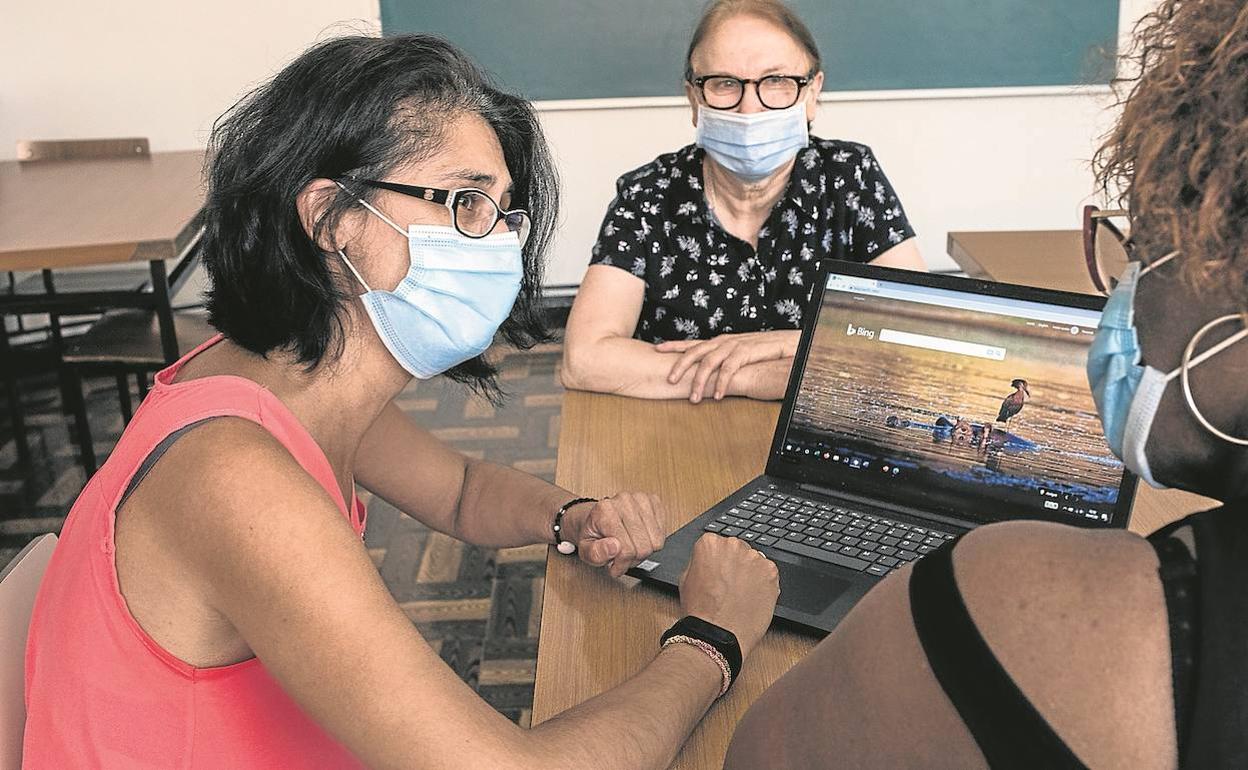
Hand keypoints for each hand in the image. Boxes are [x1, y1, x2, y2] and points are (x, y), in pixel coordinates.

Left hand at [562, 492, 667, 577]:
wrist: (597, 518)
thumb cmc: (593, 533)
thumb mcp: (585, 549)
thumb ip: (595, 553)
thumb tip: (614, 547)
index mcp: (605, 510)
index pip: (626, 549)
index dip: (622, 564)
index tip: (614, 566)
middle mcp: (624, 500)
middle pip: (644, 546)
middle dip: (633, 559)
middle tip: (622, 556)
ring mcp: (640, 499)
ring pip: (655, 541)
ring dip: (644, 550)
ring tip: (630, 547)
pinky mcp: (653, 501)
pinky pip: (663, 532)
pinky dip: (652, 540)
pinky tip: (639, 537)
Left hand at [656, 331, 799, 402]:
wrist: (785, 342)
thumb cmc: (762, 350)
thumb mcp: (738, 353)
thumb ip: (723, 360)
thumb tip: (709, 373)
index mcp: (718, 342)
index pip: (692, 343)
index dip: (674, 345)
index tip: (657, 349)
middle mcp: (722, 342)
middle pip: (694, 352)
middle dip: (680, 366)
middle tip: (668, 380)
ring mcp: (733, 346)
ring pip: (709, 363)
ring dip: (699, 381)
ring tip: (693, 398)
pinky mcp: (745, 352)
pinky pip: (728, 370)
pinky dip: (721, 384)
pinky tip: (716, 396)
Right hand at [678, 534, 778, 658]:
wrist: (718, 634)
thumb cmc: (700, 611)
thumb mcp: (686, 578)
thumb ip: (700, 562)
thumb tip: (709, 560)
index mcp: (709, 543)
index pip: (717, 544)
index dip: (718, 561)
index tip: (718, 572)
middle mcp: (732, 545)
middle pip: (737, 549)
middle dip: (735, 564)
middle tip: (730, 585)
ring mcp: (754, 557)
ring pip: (753, 561)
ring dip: (749, 573)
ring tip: (741, 594)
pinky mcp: (770, 572)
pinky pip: (768, 573)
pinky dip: (763, 583)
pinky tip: (752, 597)